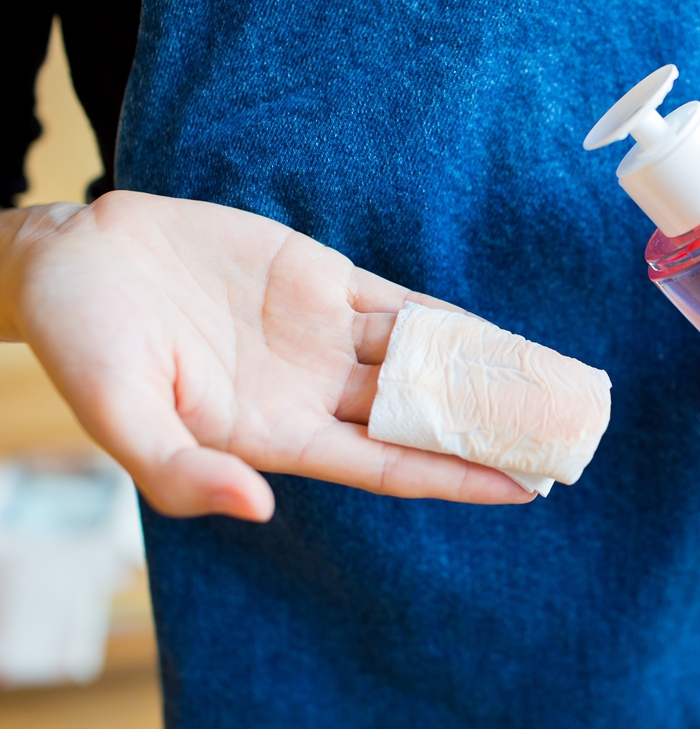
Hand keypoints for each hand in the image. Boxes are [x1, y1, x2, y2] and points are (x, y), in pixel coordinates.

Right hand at [1, 192, 532, 521]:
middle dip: (488, 427)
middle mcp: (312, 390)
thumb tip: (257, 509)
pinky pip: (397, 302)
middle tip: (562, 435)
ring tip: (546, 383)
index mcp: (276, 433)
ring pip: (422, 358)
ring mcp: (320, 333)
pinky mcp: (317, 278)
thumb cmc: (83, 343)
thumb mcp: (118, 415)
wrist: (70, 258)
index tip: (524, 488)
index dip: (458, 477)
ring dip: (480, 370)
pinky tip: (488, 330)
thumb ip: (182, 469)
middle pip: (422, 415)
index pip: (390, 464)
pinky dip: (444, 318)